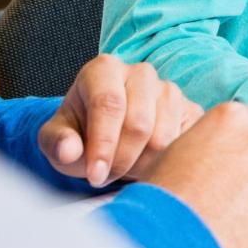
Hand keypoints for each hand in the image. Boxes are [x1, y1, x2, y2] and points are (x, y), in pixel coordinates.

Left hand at [38, 55, 203, 187]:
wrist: (109, 133)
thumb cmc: (80, 133)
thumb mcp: (56, 138)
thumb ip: (57, 143)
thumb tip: (69, 151)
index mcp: (104, 69)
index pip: (109, 104)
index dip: (103, 144)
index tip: (95, 175)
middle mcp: (141, 73)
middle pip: (138, 124)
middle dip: (121, 160)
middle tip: (105, 177)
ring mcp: (169, 90)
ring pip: (163, 138)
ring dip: (141, 166)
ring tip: (124, 169)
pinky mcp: (191, 110)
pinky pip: (184, 144)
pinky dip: (164, 163)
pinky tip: (146, 165)